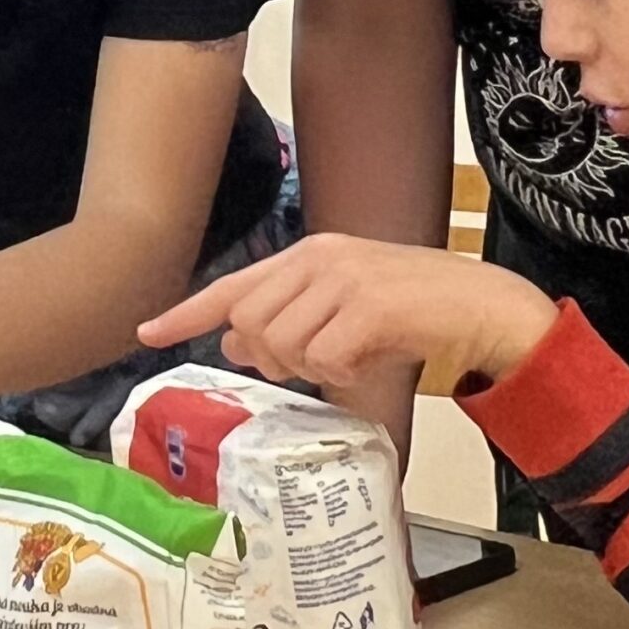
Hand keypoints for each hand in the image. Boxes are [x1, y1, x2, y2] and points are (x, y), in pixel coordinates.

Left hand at [139, 234, 556, 394]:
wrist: (482, 305)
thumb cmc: (415, 311)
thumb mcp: (344, 308)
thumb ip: (290, 319)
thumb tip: (236, 341)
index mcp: (308, 255)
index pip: (233, 286)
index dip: (186, 311)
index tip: (146, 331)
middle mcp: (318, 259)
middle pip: (251, 323)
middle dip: (272, 357)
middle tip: (316, 362)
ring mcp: (342, 280)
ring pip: (283, 344)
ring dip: (311, 367)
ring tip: (352, 356)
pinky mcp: (367, 307)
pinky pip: (323, 360)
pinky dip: (342, 373)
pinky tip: (370, 360)